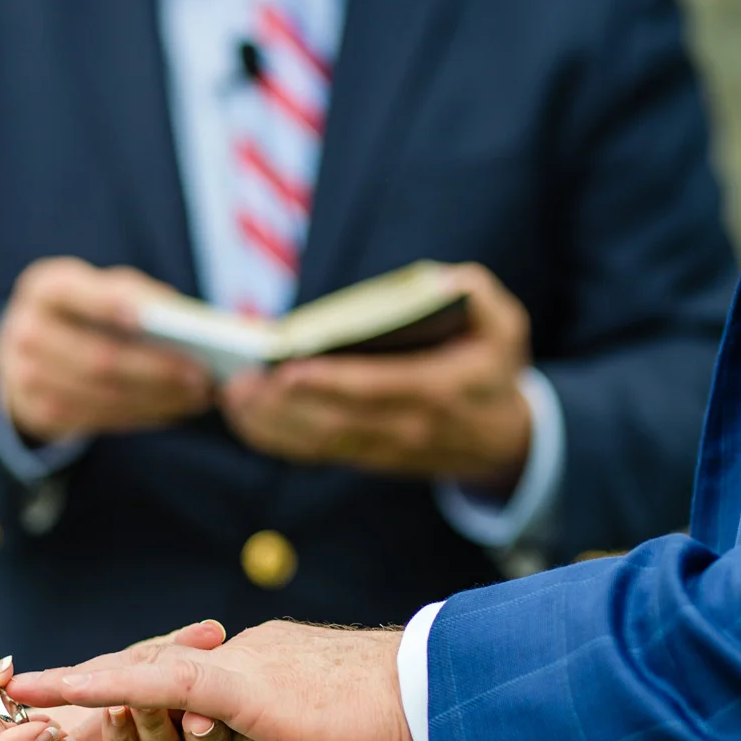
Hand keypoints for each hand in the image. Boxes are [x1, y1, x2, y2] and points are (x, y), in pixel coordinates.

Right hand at [0, 257, 213, 443]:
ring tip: (198, 395)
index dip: (115, 304)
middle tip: (202, 375)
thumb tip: (188, 320)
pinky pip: (99, 418)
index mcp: (47, 288)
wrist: (26, 354)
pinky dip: (143, 414)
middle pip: (99, 357)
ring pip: (103, 394)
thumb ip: (133, 295)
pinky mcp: (38, 412)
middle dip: (156, 369)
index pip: (79, 293)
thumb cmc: (83, 314)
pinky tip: (174, 408)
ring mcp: (26, 377)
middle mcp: (27, 330)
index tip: (156, 317)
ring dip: (157, 398)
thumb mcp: (98, 291)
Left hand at [9, 621, 417, 740]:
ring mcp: (236, 664)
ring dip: (81, 696)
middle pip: (148, 677)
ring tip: (21, 701)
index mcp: (263, 672)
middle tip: (28, 714)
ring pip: (140, 676)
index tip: (85, 726)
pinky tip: (54, 690)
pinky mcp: (235, 682)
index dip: (132, 706)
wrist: (432, 710)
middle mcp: (241, 656)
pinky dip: (98, 684)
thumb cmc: (397, 731)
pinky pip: (150, 678)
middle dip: (88, 702)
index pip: (182, 687)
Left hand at [22, 622, 243, 740]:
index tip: (216, 693)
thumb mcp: (150, 656)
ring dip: (150, 727)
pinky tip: (110, 714)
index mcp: (216, 724)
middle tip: (183, 707)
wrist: (62, 715)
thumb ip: (181, 646)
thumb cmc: (116, 679)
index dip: (225, 713)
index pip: (231, 723)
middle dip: (196, 728)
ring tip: (131, 701)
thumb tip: (211, 630)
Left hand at [220, 264, 532, 484]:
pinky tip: (246, 418)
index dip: (328, 382)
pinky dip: (279, 439)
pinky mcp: (368, 459)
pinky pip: (318, 453)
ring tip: (232, 397)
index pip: (375, 388)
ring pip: (320, 443)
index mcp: (438, 390)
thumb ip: (476, 294)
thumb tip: (442, 281)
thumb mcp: (505, 324)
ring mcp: (385, 449)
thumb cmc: (494, 367)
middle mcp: (407, 427)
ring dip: (271, 425)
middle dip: (281, 405)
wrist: (508, 439)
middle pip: (334, 421)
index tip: (285, 367)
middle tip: (237, 383)